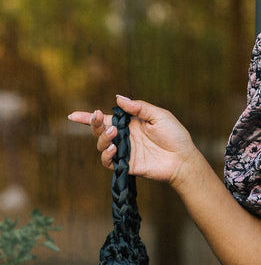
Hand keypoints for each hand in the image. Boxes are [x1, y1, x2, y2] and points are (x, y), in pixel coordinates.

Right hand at [68, 95, 197, 186]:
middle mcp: (124, 137)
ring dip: (102, 138)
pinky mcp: (126, 165)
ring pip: (101, 145)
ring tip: (114, 132)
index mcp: (130, 123)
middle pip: (99, 131)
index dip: (88, 118)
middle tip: (99, 118)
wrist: (183, 159)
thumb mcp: (159, 115)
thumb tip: (117, 99)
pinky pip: (108, 161)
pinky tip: (115, 148)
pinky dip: (107, 155)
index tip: (73, 116)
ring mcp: (124, 151)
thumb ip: (138, 108)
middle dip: (93, 124)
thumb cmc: (175, 136)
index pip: (105, 119)